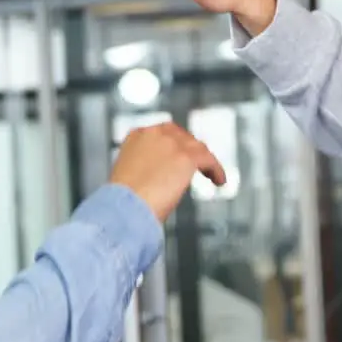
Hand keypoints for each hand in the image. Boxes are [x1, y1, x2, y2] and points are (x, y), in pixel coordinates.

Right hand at [109, 121, 225, 221]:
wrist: (123, 207)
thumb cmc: (122, 202)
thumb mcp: (127, 178)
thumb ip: (142, 170)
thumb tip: (155, 180)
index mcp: (135, 137)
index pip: (160, 133)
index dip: (171, 145)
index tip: (176, 157)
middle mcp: (153, 135)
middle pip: (180, 135)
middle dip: (189, 148)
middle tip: (195, 163)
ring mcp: (171, 143)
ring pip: (196, 146)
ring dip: (203, 159)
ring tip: (210, 173)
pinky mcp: (186, 156)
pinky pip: (208, 159)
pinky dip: (216, 170)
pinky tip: (219, 181)